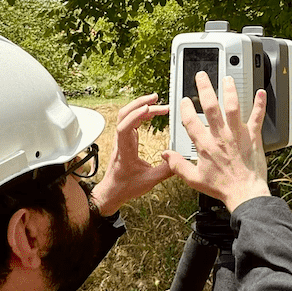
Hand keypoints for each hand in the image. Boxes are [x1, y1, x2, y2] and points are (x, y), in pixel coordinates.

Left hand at [91, 94, 174, 215]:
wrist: (111, 192)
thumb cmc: (125, 187)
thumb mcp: (150, 181)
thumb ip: (167, 170)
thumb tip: (179, 160)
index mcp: (124, 150)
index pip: (125, 127)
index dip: (136, 115)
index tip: (149, 108)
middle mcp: (121, 142)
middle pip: (124, 115)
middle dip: (139, 103)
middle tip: (156, 98)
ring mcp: (121, 140)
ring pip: (125, 116)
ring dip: (139, 106)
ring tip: (155, 101)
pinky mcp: (124, 141)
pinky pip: (129, 122)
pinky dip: (140, 114)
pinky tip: (150, 113)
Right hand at [161, 72, 269, 213]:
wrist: (245, 194)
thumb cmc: (222, 187)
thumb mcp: (194, 179)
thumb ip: (177, 165)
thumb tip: (166, 154)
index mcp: (205, 145)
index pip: (191, 121)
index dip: (185, 108)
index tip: (184, 100)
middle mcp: (220, 136)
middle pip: (210, 107)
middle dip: (205, 88)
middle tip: (202, 76)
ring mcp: (237, 135)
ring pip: (232, 107)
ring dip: (230, 91)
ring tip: (227, 79)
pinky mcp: (253, 137)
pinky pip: (257, 117)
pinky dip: (260, 104)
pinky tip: (261, 93)